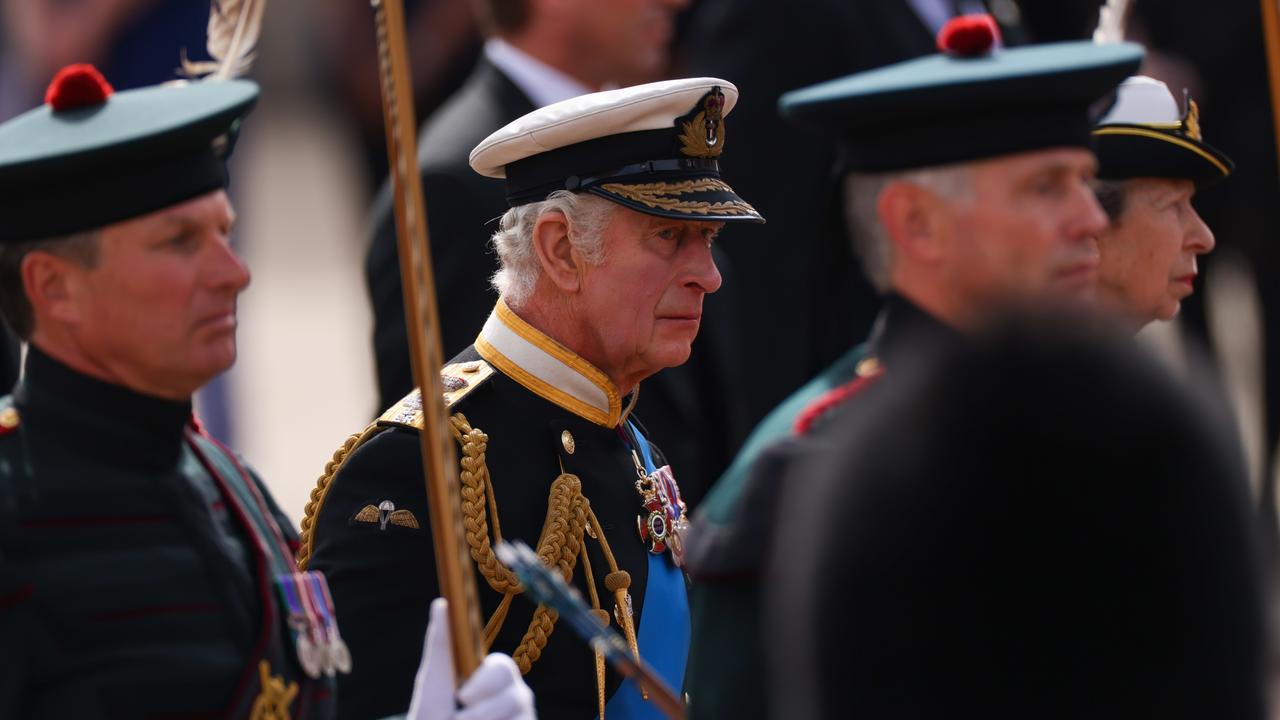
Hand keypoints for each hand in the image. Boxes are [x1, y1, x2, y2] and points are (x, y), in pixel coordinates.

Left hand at [407, 598, 535, 719]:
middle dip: (482, 714)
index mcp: (491, 678)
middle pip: (517, 697)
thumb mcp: (432, 687)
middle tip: (458, 719)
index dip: (485, 682)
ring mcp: (522, 718)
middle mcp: (513, 697)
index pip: (503, 668)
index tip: (463, 696)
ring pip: (518, 718)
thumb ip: (441, 646)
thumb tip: (442, 602)